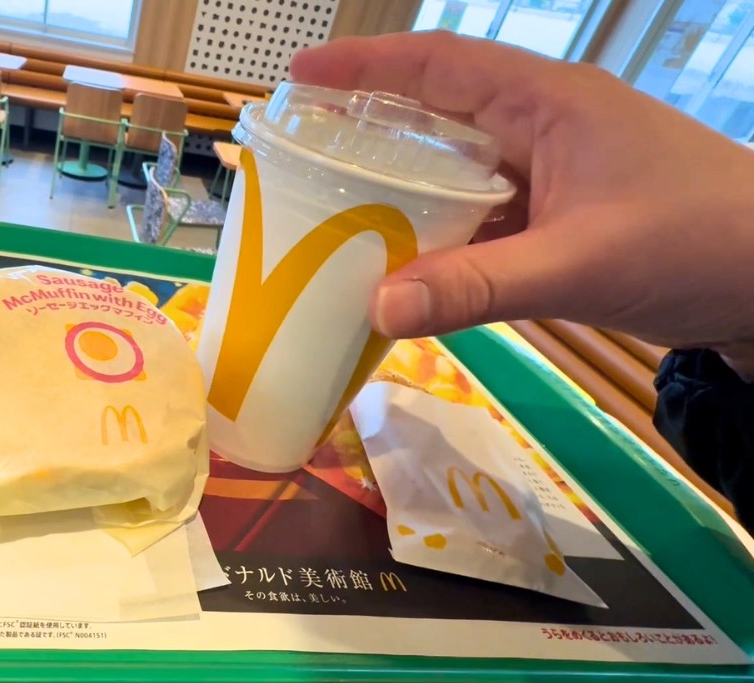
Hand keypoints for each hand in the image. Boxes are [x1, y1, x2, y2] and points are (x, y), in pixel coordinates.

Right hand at [292, 32, 753, 374]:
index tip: (295, 77)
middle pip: (436, 113)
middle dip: (366, 127)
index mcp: (547, 103)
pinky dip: (439, 235)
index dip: (363, 67)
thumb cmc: (696, 242)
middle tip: (296, 151)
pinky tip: (402, 263)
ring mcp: (554, 173)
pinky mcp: (562, 218)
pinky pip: (482, 217)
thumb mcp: (581, 263)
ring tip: (330, 211)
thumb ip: (477, 287)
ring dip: (400, 188)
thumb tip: (376, 308)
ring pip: (457, 170)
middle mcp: (543, 126)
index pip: (438, 65)